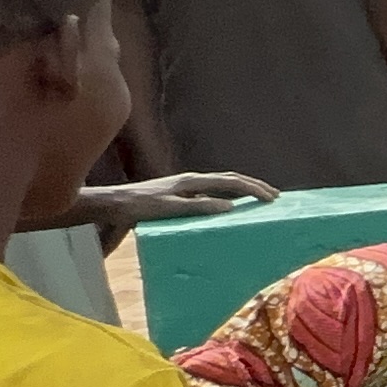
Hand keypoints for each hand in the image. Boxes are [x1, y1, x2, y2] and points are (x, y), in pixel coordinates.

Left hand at [78, 171, 277, 230]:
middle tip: (273, 196)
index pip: (230, 182)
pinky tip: (229, 204)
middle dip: (253, 185)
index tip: (271, 198)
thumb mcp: (168, 209)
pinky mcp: (180, 193)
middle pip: (230, 178)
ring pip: (222, 182)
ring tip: (258, 198)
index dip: (253, 189)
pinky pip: (212, 191)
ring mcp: (185, 185)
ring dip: (242, 188)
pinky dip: (228, 194)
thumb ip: (198, 206)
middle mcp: (191, 180)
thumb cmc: (138, 207)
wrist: (113, 204)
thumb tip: (229, 205)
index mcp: (191, 182)